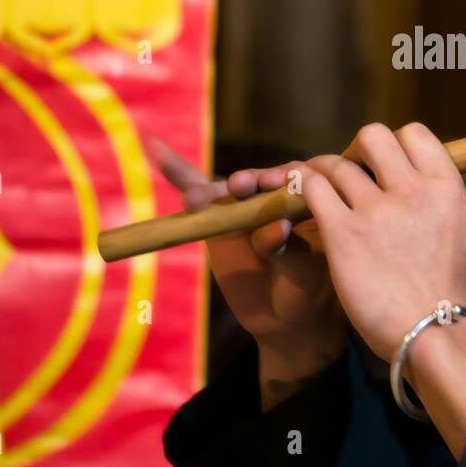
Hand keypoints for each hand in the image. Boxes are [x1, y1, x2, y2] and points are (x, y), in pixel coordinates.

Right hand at [144, 135, 346, 358]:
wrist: (284, 319)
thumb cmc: (306, 291)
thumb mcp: (305, 274)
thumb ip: (291, 248)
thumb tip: (277, 225)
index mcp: (309, 202)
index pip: (296, 181)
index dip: (284, 178)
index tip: (272, 182)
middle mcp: (276, 197)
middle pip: (260, 181)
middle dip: (249, 180)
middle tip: (239, 186)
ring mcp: (245, 206)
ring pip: (226, 190)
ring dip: (211, 190)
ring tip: (195, 200)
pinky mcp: (217, 218)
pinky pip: (198, 192)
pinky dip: (177, 171)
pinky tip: (156, 147)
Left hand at [297, 122, 465, 364]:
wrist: (430, 333)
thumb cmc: (444, 289)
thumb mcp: (461, 230)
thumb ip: (437, 198)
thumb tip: (419, 176)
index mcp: (447, 187)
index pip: (415, 134)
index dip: (394, 144)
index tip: (383, 165)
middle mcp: (413, 191)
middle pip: (373, 137)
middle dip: (356, 151)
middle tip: (349, 173)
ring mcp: (376, 210)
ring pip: (335, 164)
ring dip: (322, 171)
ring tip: (316, 188)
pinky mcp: (343, 232)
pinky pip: (311, 189)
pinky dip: (301, 188)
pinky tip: (298, 200)